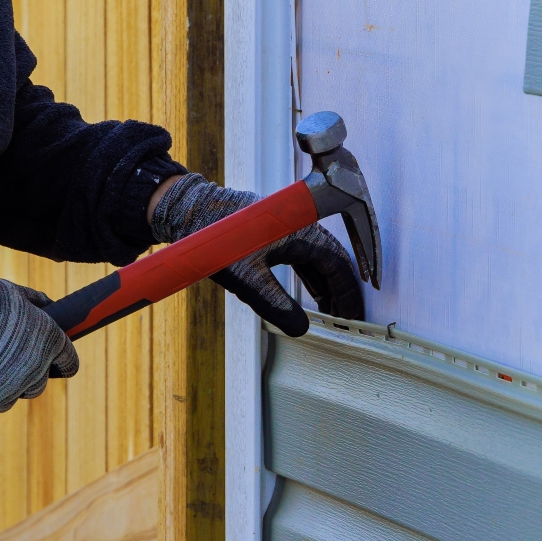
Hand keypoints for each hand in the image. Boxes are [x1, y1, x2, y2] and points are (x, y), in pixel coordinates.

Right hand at [0, 260, 78, 423]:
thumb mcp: (12, 291)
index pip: (69, 362)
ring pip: (11, 399)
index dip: (63, 360)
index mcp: (49, 343)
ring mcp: (5, 391)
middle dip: (30, 374)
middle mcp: (32, 371)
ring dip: (2, 389)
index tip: (57, 361)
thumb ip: (35, 301)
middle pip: (39, 384)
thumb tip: (48, 305)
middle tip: (10, 361)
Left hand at [151, 173, 363, 335]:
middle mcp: (299, 227)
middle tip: (346, 318)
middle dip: (340, 291)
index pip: (338, 264)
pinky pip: (301, 257)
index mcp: (301, 231)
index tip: (354, 314)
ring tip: (331, 311)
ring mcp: (286, 228)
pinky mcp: (272, 233)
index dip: (349, 292)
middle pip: (332, 261)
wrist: (186, 210)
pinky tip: (309, 294)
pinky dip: (309, 277)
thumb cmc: (214, 238)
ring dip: (325, 285)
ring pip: (316, 260)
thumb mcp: (247, 278)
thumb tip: (300, 329)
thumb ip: (275, 305)